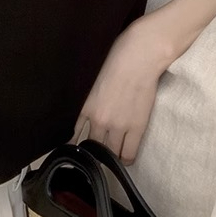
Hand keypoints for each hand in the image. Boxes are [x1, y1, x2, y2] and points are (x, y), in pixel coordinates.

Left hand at [68, 20, 169, 165]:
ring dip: (112, 156)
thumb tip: (89, 102)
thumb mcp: (95, 80)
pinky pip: (129, 153)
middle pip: (94, 147)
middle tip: (99, 154)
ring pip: (111, 153)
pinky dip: (126, 159)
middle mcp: (99, 120)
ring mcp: (118, 126)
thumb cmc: (117, 58)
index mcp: (86, 107)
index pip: (76, 136)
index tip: (80, 150)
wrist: (139, 56)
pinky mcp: (137, 128)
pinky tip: (125, 159)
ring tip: (114, 158)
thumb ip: (91, 98)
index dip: (78, 146)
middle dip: (96, 152)